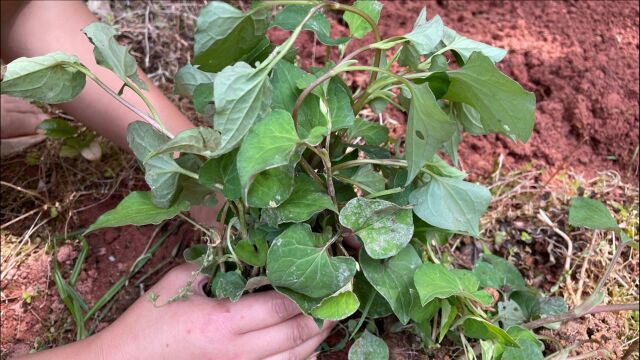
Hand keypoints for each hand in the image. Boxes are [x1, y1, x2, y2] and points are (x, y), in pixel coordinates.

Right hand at [27, 264, 331, 359]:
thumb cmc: (150, 320)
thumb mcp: (180, 280)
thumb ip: (216, 262)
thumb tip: (250, 247)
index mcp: (224, 321)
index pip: (283, 307)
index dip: (310, 292)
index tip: (329, 276)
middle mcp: (237, 352)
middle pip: (298, 334)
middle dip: (323, 314)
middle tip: (339, 295)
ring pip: (295, 359)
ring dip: (317, 338)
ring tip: (329, 317)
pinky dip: (301, 359)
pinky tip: (308, 346)